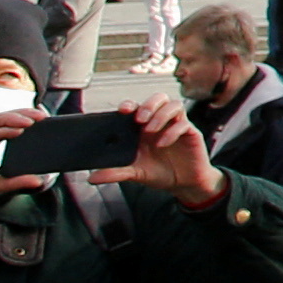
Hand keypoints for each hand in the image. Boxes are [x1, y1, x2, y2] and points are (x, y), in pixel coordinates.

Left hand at [120, 89, 219, 206]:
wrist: (183, 184)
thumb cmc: (159, 173)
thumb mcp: (134, 173)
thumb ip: (115, 173)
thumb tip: (92, 178)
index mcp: (144, 128)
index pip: (138, 107)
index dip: (130, 104)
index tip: (122, 111)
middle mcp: (161, 122)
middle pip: (159, 98)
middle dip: (149, 104)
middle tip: (140, 119)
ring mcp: (177, 126)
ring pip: (174, 104)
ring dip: (161, 114)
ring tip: (151, 130)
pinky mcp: (191, 133)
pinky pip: (184, 123)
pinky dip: (173, 131)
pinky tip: (163, 143)